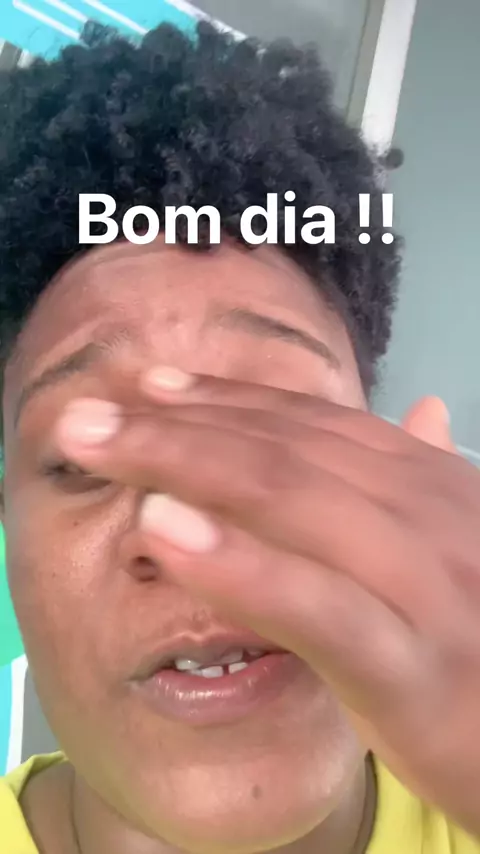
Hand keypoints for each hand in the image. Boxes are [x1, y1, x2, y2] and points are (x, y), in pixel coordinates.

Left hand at [56, 374, 479, 836]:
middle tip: (91, 411)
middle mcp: (429, 517)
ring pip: (292, 503)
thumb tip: (422, 412)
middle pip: (285, 451)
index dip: (228, 399)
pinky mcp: (416, 666)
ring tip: (101, 446)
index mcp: (433, 489)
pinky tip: (163, 534)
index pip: (315, 427)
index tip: (152, 386)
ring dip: (184, 464)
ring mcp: (426, 585)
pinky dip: (237, 564)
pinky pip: (317, 605)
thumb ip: (425, 482)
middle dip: (179, 424)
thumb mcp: (462, 549)